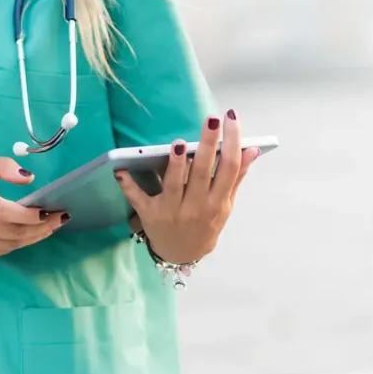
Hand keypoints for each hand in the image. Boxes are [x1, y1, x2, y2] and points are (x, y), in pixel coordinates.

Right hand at [0, 156, 67, 259]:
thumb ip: (2, 167)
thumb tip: (29, 178)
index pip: (5, 213)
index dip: (30, 216)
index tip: (49, 210)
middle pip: (12, 232)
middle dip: (40, 227)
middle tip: (59, 218)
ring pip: (9, 245)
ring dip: (33, 238)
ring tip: (49, 227)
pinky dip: (17, 244)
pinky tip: (29, 234)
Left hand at [114, 109, 257, 263]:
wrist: (182, 255)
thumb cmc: (206, 223)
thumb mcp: (225, 205)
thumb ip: (236, 177)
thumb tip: (251, 149)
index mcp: (218, 202)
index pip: (230, 168)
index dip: (233, 142)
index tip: (231, 118)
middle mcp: (197, 207)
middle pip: (204, 172)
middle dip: (209, 145)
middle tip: (213, 119)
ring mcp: (172, 211)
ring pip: (174, 185)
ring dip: (176, 165)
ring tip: (180, 144)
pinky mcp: (149, 215)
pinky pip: (138, 198)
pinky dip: (128, 185)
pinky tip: (121, 169)